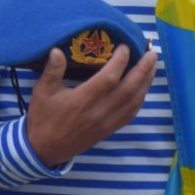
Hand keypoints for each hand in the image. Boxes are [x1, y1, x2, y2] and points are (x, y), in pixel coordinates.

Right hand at [23, 44, 156, 167]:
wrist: (46, 148)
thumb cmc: (43, 117)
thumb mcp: (42, 91)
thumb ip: (52, 70)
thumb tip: (57, 50)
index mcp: (82, 100)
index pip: (108, 78)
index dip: (120, 61)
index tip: (124, 46)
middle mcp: (99, 112)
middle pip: (128, 89)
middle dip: (143, 70)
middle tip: (151, 54)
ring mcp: (107, 122)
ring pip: (134, 102)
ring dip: (146, 84)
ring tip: (152, 67)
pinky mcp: (110, 129)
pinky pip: (131, 113)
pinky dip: (140, 99)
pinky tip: (143, 89)